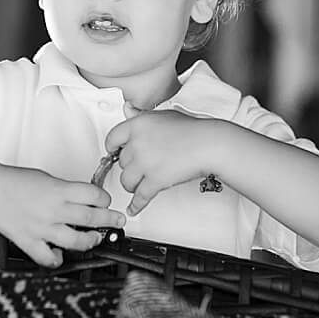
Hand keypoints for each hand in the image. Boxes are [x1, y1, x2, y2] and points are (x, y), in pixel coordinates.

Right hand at [0, 165, 125, 267]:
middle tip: (117, 221)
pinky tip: (60, 254)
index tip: (106, 201)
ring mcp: (42, 228)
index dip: (104, 199)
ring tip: (94, 238)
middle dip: (109, 220)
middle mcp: (53, 210)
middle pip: (91, 217)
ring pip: (76, 241)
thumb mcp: (47, 178)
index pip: (93, 195)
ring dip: (90, 241)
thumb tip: (84, 199)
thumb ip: (66, 190)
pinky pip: (49, 258)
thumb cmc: (15, 181)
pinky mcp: (29, 242)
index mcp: (59, 190)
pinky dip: (57, 259)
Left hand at [104, 105, 218, 214]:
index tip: (113, 153)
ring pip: (127, 181)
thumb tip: (127, 109)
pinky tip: (133, 208)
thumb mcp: (163, 115)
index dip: (112, 148)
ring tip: (140, 184)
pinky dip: (136, 205)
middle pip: (121, 162)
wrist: (207, 144)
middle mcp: (137, 143)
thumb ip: (141, 114)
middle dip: (130, 167)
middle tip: (139, 167)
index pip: (113, 138)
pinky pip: (140, 197)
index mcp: (138, 125)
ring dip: (132, 184)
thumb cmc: (190, 129)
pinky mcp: (155, 180)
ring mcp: (145, 163)